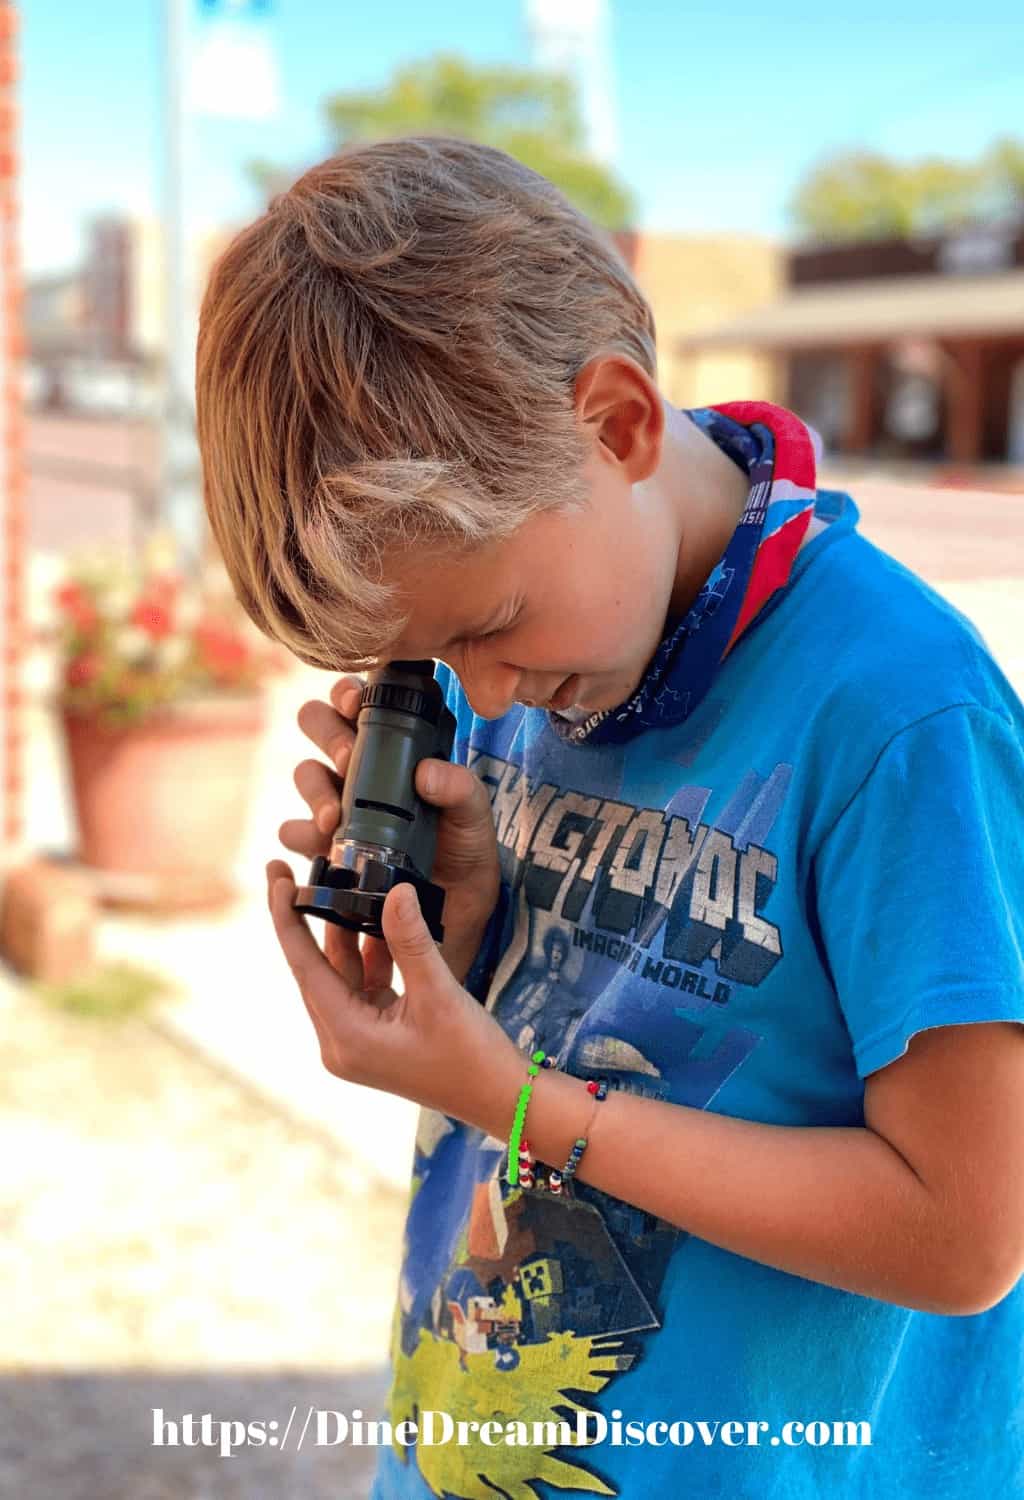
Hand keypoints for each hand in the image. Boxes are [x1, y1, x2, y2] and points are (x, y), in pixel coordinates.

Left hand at [265, 857, 521, 1126]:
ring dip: (345, 933)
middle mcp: (341, 1042)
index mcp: (346, 1036)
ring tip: (343, 884)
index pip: (305, 966)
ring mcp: (358, 1040)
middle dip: (309, 919)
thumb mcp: (439, 993)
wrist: (501, 1097)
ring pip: (341, 974)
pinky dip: (370, 954)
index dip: (288, 919)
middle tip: (297, 871)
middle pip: (316, 969)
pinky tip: (379, 919)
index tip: (278, 878)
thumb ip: (412, 940)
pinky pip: (363, 985)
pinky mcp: (377, 1036)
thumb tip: (395, 889)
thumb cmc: (471, 1055)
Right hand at [278, 674, 501, 987]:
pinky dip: (300, 834)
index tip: (356, 705)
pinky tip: (320, 845)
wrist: (456, 912)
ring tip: (335, 818)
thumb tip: (426, 773)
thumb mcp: (475, 818)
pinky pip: (293, 831)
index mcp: (396, 745)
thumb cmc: (467, 851)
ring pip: (306, 774)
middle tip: (348, 761)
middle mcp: (361, 766)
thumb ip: (461, 790)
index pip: (359, 699)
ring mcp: (339, 803)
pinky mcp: (324, 845)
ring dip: (315, 789)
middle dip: (327, 734)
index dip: (347, 692)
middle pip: (318, 723)